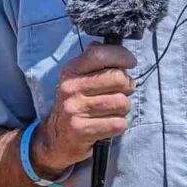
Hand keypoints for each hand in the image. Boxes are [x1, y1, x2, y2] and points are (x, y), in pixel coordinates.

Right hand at [33, 43, 136, 176]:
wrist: (55, 139)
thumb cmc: (76, 105)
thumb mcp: (78, 80)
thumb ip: (94, 62)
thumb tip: (113, 48)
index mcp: (71, 71)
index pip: (99, 54)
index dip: (121, 55)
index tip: (131, 63)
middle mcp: (70, 88)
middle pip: (118, 78)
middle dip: (128, 86)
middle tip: (123, 92)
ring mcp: (74, 109)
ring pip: (121, 102)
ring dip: (124, 108)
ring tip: (114, 110)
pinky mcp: (81, 130)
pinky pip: (118, 124)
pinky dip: (119, 125)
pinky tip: (109, 124)